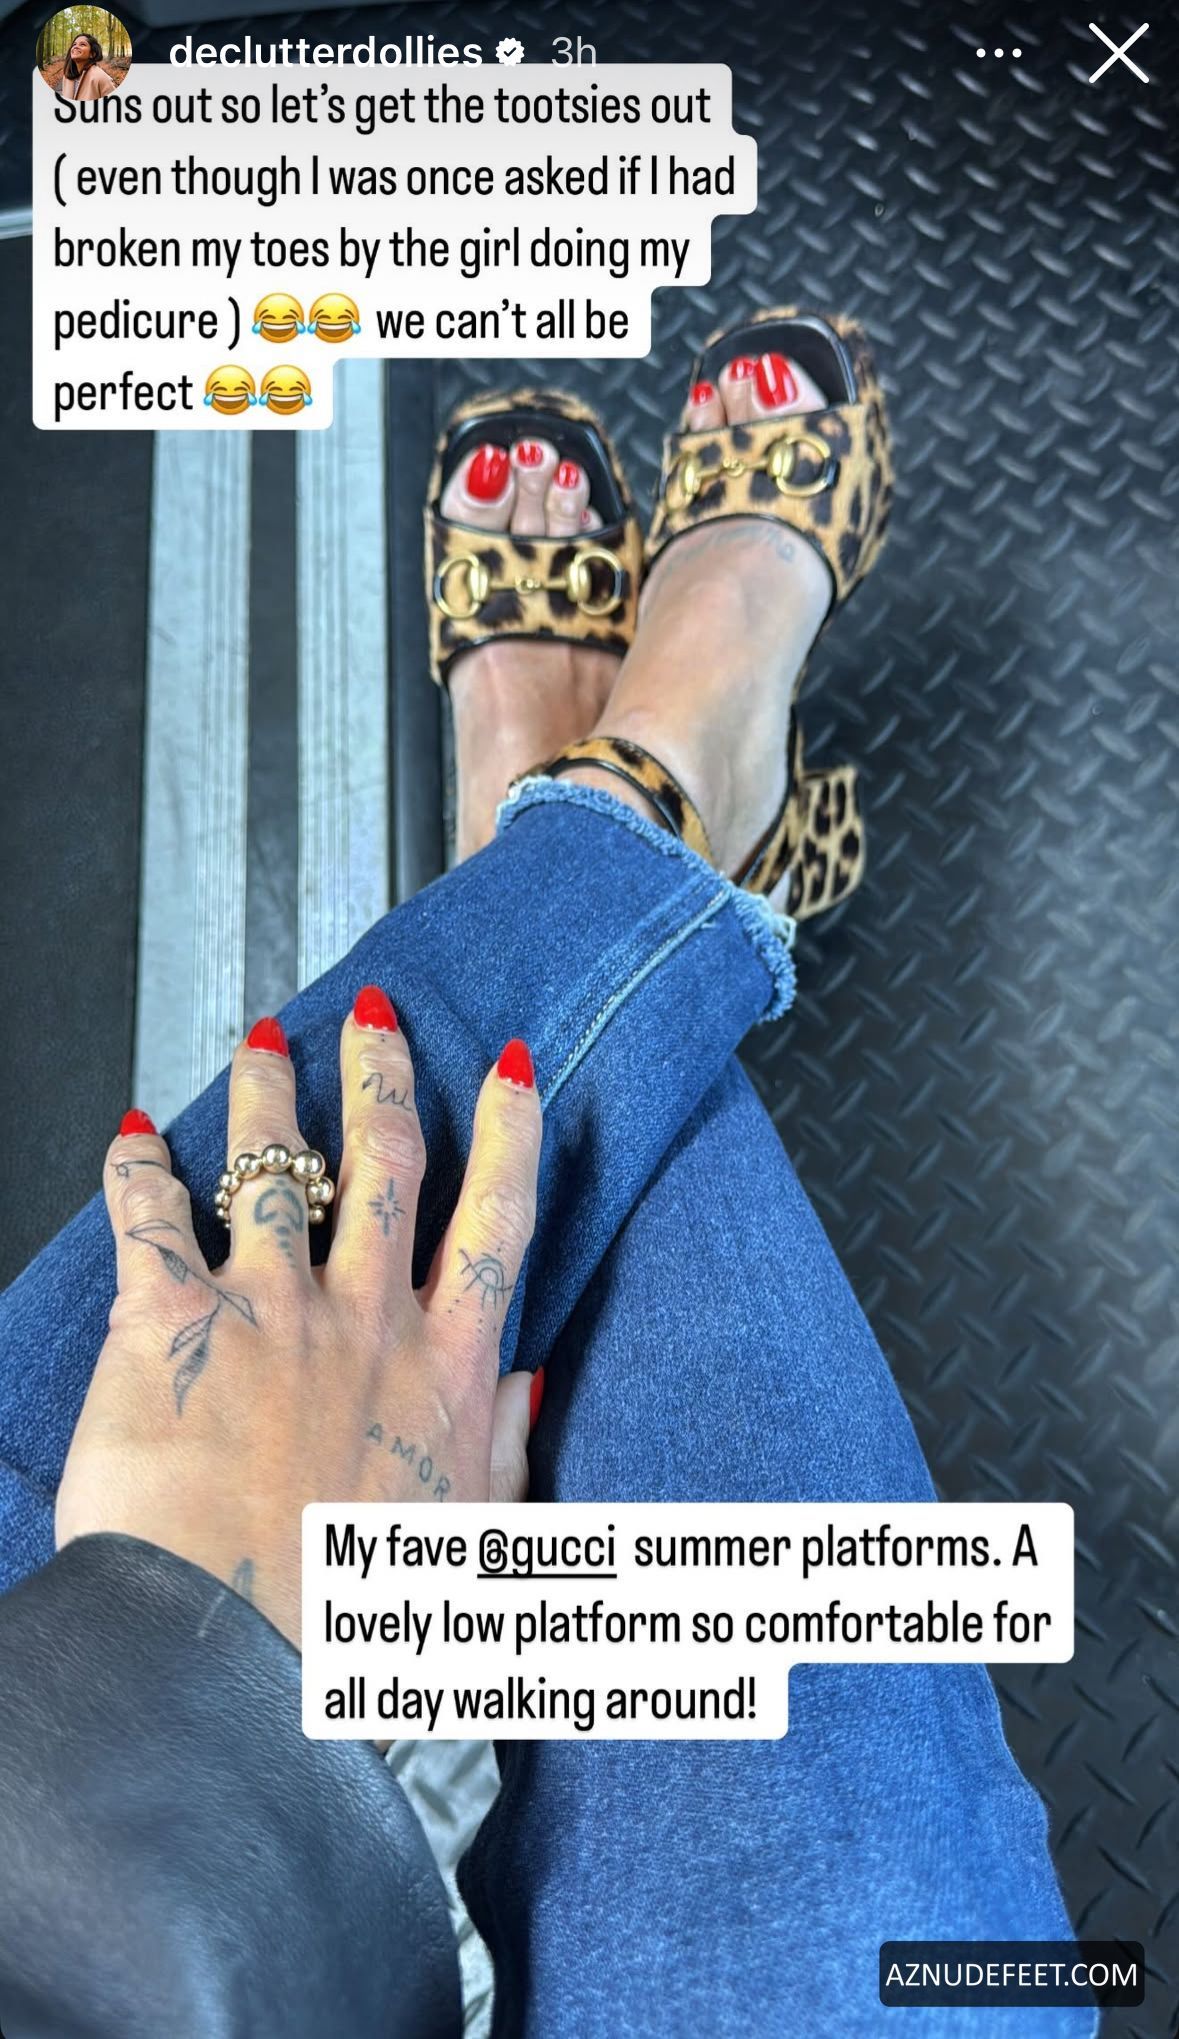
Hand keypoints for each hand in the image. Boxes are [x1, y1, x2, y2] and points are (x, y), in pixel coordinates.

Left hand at [56, 994, 541, 1646]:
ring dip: (267, 1096)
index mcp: (445, 1370)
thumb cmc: (357, 1631)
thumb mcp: (478, 1548)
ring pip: (274, 1165)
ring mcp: (271, 1311)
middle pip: (385, 1161)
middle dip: (384, 1076)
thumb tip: (530, 1383)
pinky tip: (129, 1135)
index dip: (510, 1133)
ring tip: (263, 1044)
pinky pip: (151, 1216)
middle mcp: (366, 1318)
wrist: (234, 1665)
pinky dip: (135, 1168)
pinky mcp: (171, 1325)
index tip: (515, 1069)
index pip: (494, 1220)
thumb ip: (506, 1453)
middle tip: (377, 1019)